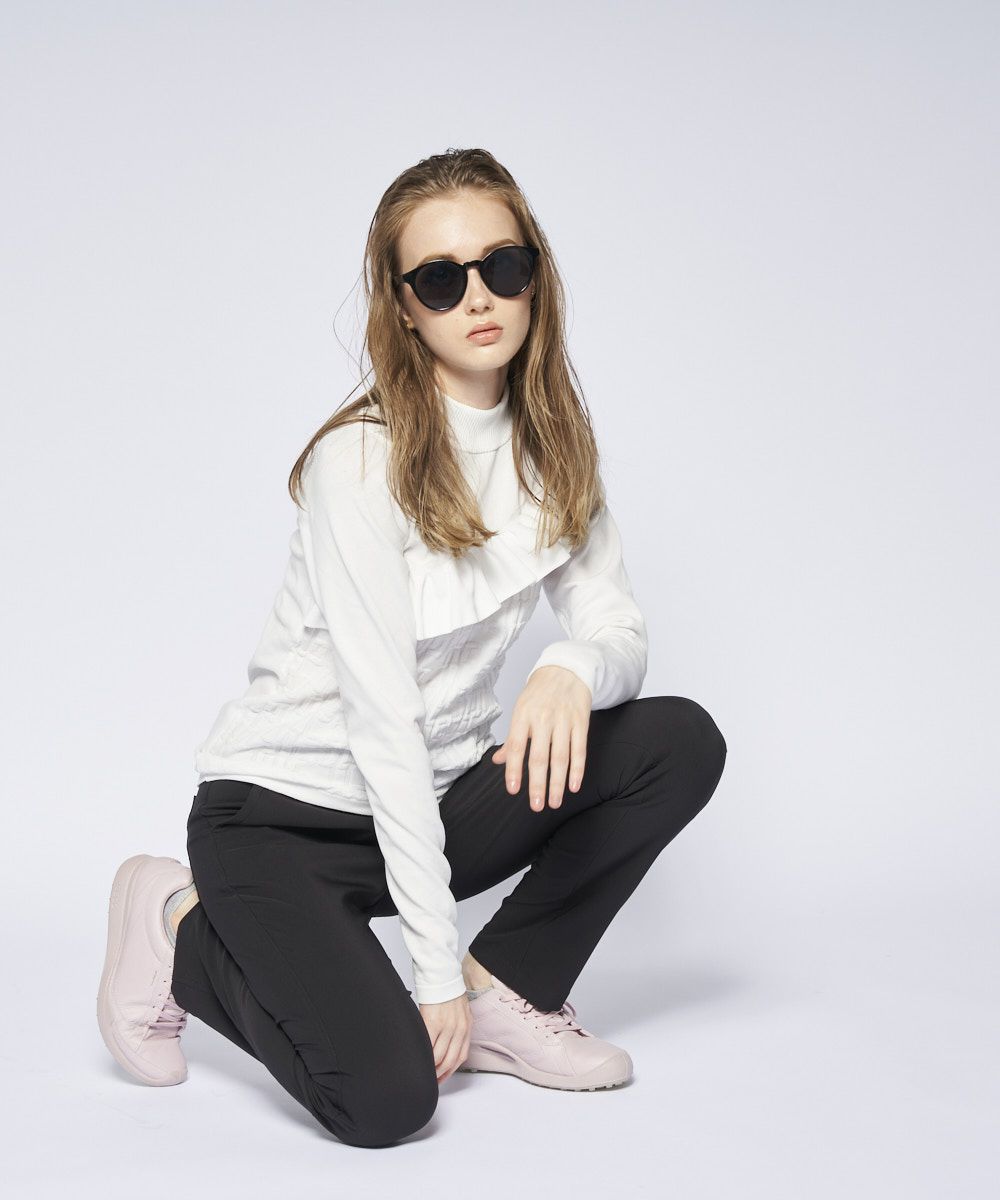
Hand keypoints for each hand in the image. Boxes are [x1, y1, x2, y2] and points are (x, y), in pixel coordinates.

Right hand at [419, 993, 471, 1083]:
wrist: (441, 976)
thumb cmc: (448, 991)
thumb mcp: (460, 1012)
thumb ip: (456, 1029)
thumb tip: (446, 1044)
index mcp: (467, 1027)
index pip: (461, 1056)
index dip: (451, 1071)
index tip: (442, 1077)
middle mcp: (459, 1029)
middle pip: (450, 1061)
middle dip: (440, 1074)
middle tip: (432, 1079)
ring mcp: (447, 1027)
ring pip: (439, 1057)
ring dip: (432, 1068)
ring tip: (424, 1071)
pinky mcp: (433, 1023)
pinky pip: (428, 1046)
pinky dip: (424, 1055)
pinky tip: (420, 1058)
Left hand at [492, 665, 590, 810]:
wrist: (566, 670)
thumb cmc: (539, 694)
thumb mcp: (520, 710)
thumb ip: (512, 739)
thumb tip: (497, 761)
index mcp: (523, 715)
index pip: (517, 746)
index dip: (514, 769)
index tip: (513, 790)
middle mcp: (543, 718)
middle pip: (540, 756)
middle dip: (538, 784)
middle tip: (536, 806)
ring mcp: (563, 720)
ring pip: (561, 757)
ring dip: (558, 783)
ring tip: (554, 802)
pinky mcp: (580, 722)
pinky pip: (580, 750)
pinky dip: (577, 770)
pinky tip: (573, 786)